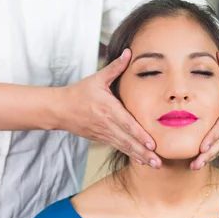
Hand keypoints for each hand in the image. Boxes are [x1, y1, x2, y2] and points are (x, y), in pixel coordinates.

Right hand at [56, 49, 160, 167]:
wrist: (60, 110)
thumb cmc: (79, 92)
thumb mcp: (97, 78)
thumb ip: (115, 67)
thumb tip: (128, 52)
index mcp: (107, 108)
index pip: (127, 123)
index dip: (140, 134)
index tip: (152, 143)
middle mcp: (107, 124)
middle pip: (128, 140)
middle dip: (144, 152)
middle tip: (158, 162)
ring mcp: (104, 133)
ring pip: (125, 147)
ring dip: (140, 157)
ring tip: (155, 165)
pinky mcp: (102, 139)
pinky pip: (119, 148)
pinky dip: (131, 155)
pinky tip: (142, 161)